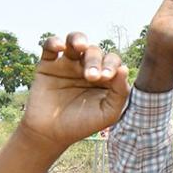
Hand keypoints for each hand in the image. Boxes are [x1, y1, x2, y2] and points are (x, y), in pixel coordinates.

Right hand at [20, 34, 128, 150]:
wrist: (52, 133)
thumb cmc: (83, 124)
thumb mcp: (108, 113)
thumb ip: (120, 92)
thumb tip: (125, 68)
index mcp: (105, 78)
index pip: (113, 62)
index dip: (111, 65)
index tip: (106, 77)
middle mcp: (87, 67)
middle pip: (95, 51)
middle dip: (95, 61)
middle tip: (91, 77)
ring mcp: (68, 65)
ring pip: (75, 42)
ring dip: (78, 39)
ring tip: (80, 46)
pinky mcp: (48, 65)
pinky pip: (50, 46)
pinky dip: (54, 41)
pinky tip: (59, 46)